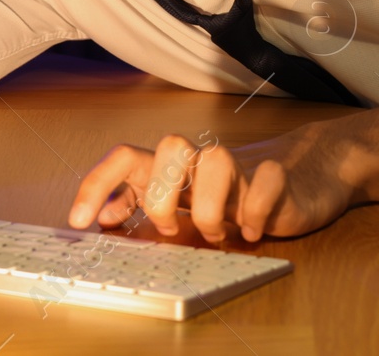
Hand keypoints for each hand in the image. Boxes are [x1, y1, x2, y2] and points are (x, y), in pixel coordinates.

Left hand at [66, 121, 360, 243]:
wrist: (299, 177)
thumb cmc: (231, 194)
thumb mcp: (182, 202)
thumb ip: (142, 202)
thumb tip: (106, 214)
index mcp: (172, 167)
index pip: (125, 157)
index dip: (98, 184)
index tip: (80, 222)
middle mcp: (201, 160)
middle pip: (170, 146)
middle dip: (163, 196)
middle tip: (170, 230)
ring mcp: (240, 165)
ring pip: (217, 159)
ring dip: (211, 207)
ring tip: (216, 233)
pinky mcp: (275, 176)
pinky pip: (265, 181)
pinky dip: (256, 211)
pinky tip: (253, 231)